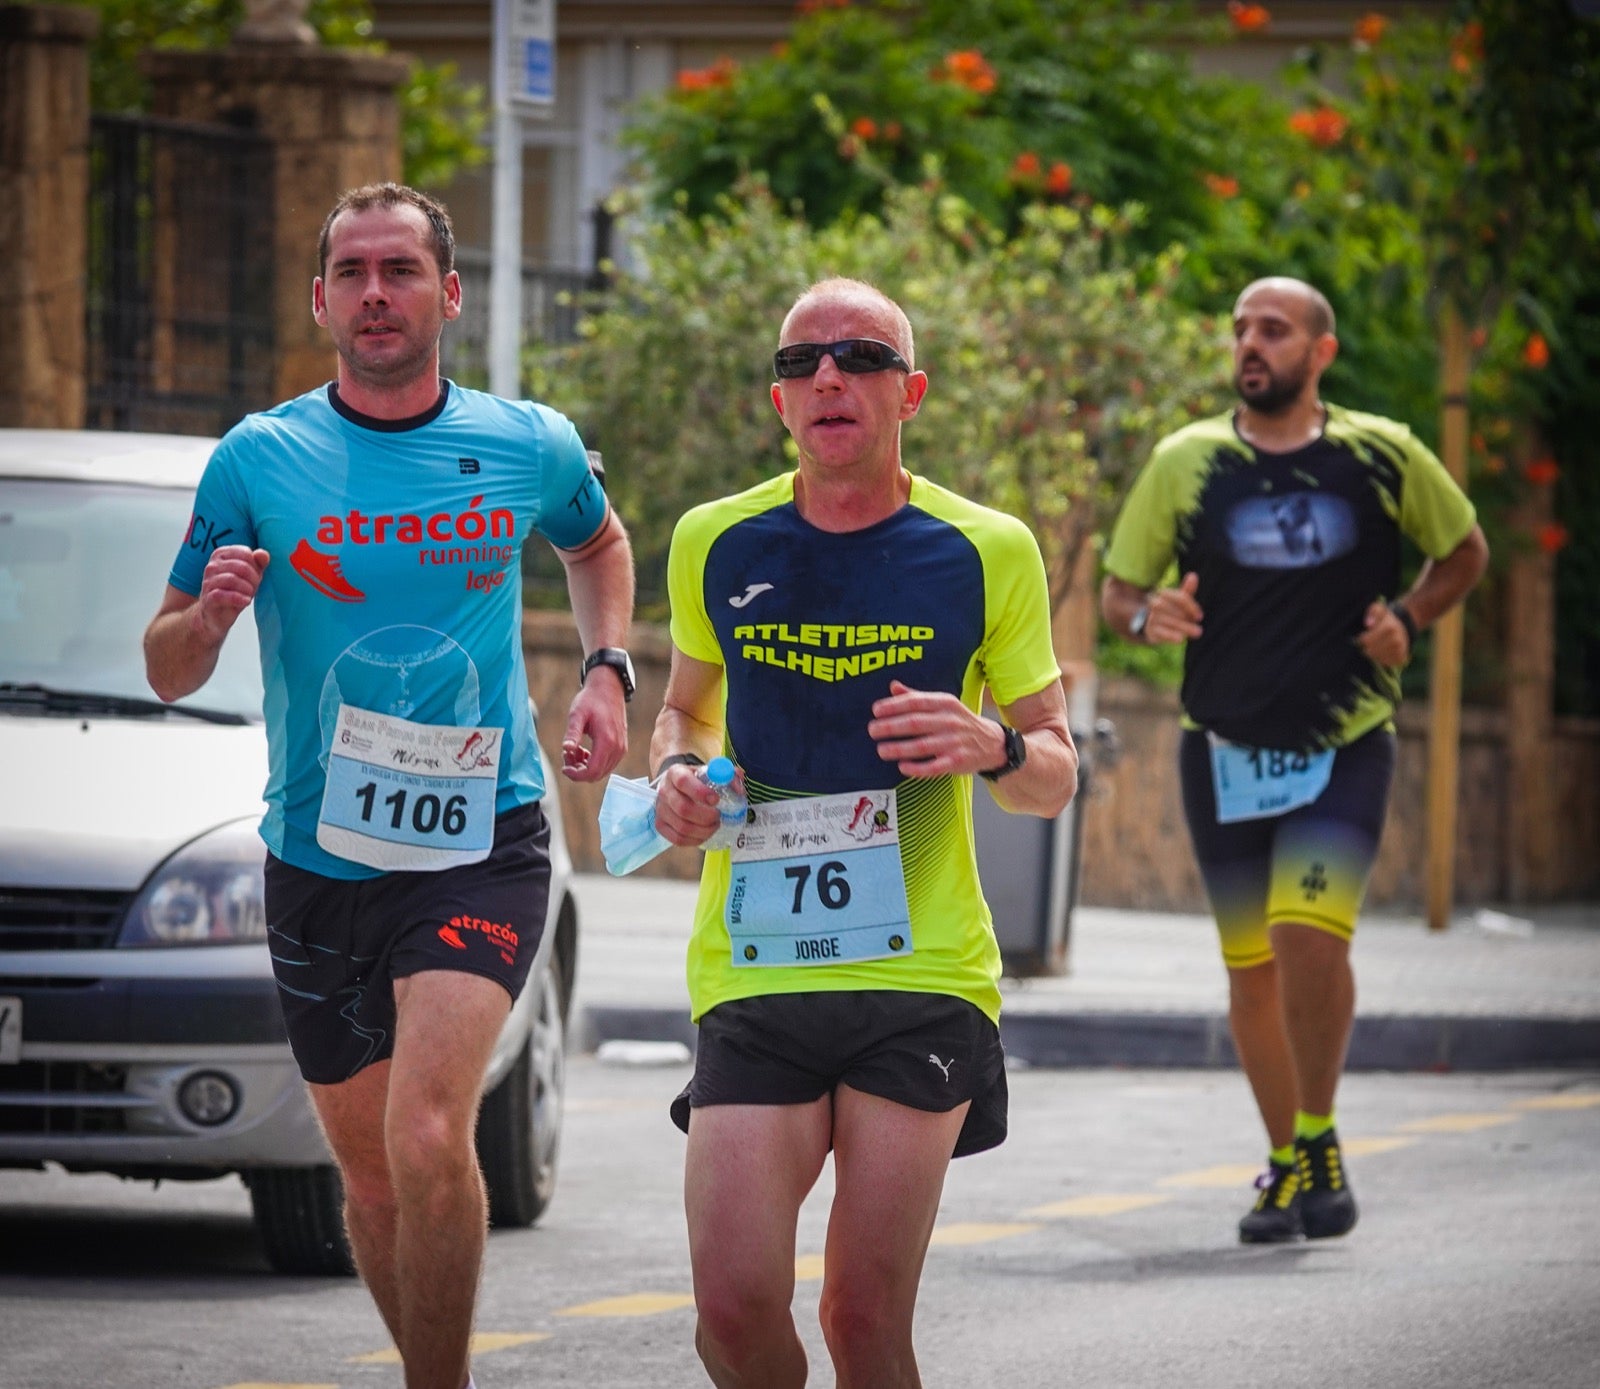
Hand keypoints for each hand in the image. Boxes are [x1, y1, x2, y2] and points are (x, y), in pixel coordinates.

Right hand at [195, 546, 268, 642]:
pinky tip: (245, 602)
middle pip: (241, 567)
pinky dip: (239, 598)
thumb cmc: (235, 591)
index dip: (256, 566)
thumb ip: (258, 563)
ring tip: (249, 595)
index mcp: (221, 555)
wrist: (217, 615)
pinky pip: (223, 595)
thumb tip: (262, 554)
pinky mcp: (208, 598)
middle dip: (254, 579)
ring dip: (247, 589)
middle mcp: (212, 566)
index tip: (255, 577)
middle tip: (253, 588)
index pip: (245, 553)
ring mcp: (208, 582)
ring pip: (232, 579)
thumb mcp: (251, 575)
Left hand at [559, 680, 626, 781]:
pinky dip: (594, 763)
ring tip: (574, 751)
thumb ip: (572, 733)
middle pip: (597, 775)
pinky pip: (607, 764)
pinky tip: (584, 751)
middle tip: (567, 755)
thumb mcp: (577, 714)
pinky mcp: (621, 747)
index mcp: (606, 741)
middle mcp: (617, 748)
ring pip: (602, 771)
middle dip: (579, 771)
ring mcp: (621, 748)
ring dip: (585, 767)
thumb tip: (566, 749)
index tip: (564, 767)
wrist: (608, 688)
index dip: (576, 775)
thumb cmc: (591, 700)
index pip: (592, 771)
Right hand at [651, 762, 721, 846]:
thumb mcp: (711, 772)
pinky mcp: (660, 825)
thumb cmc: (696, 779)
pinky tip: (704, 834)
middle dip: (705, 817)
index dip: (700, 792)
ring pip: (681, 827)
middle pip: (682, 808)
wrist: (676, 785)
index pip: (683, 781)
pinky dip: (694, 840)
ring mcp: (660, 809)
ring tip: (714, 826)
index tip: (716, 800)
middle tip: (719, 817)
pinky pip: (677, 839)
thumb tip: (739, 790)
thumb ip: (727, 775)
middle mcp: (664, 791)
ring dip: (703, 831)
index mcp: (676, 773)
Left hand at [867, 679, 1002, 778]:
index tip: (876, 710)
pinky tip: (902, 767)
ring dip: (899, 748)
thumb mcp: (944, 704)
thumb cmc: (960, 722)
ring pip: (922, 746)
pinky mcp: (957, 762)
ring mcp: (954, 742)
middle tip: (872, 730)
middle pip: (916, 723)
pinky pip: (934, 767)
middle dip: (891, 726)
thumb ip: (917, 697)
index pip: (916, 702)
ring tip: (881, 750)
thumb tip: (893, 686)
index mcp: (946, 703)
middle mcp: (950, 721)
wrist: (992, 743)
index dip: (894, 705)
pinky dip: (917, 768)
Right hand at [1144, 571, 1203, 643]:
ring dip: (1182, 627)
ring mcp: (1151, 617)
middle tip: (1199, 629)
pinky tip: (1180, 639)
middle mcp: (1155, 604)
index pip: (1179, 597)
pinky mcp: (1150, 630)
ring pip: (1164, 620)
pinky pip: (1159, 632)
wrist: (1152, 624)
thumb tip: (1193, 575)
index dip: (1191, 606)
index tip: (1200, 617)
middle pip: (1169, 607)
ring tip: (1197, 633)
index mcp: (1164, 593)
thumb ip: (1187, 590)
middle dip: (1184, 617)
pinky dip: (1169, 635)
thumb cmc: (1171, 610)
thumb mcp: (1180, 600)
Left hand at [1357, 600, 1411, 666]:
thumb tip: (1368, 624)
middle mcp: (1396, 641)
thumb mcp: (1379, 609)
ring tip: (1374, 647)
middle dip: (1366, 647)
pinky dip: (1380, 659)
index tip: (1362, 636)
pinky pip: (1385, 663)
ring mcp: (1400, 651)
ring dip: (1373, 654)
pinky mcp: (1401, 659)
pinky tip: (1380, 652)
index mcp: (1389, 628)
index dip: (1361, 639)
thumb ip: (1373, 613)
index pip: (1366, 641)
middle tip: (1367, 643)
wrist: (1403, 627)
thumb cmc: (1386, 618)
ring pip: (1377, 658)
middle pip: (1370, 651)